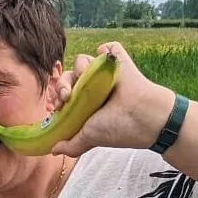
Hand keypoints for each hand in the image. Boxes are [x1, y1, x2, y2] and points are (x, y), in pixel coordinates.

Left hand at [50, 42, 176, 157]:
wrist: (143, 118)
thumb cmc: (118, 129)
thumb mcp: (90, 138)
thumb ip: (72, 145)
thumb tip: (54, 149)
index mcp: (86, 101)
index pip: (65, 91)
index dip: (58, 95)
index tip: (59, 106)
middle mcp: (95, 86)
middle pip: (69, 75)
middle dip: (63, 84)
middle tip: (67, 96)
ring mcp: (107, 73)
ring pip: (83, 60)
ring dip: (80, 68)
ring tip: (86, 81)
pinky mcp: (119, 62)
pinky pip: (109, 48)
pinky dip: (105, 50)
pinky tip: (103, 60)